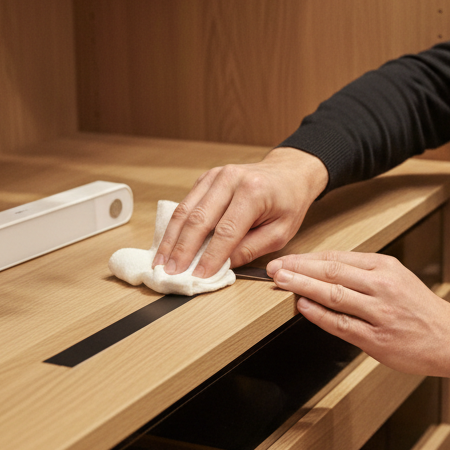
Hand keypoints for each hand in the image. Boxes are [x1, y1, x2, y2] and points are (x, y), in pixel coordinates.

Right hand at [156, 147, 328, 277]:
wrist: (288, 173)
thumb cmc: (288, 203)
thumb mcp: (280, 232)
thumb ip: (251, 249)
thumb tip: (222, 266)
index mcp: (253, 192)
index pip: (226, 231)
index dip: (210, 256)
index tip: (199, 276)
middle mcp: (230, 179)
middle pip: (199, 219)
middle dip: (182, 249)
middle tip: (171, 272)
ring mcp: (215, 176)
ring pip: (185, 210)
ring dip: (171, 238)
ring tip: (161, 262)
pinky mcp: (206, 179)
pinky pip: (186, 203)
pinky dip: (175, 226)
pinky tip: (168, 243)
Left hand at [267, 250, 449, 379]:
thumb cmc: (421, 310)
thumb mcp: (397, 278)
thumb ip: (364, 274)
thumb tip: (323, 270)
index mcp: (386, 267)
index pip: (338, 258)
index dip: (307, 258)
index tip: (286, 259)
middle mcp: (382, 286)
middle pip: (331, 272)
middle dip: (298, 269)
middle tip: (274, 267)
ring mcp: (379, 313)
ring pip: (333, 294)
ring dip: (302, 287)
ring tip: (281, 282)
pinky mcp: (377, 339)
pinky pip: (341, 324)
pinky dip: (319, 314)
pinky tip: (303, 307)